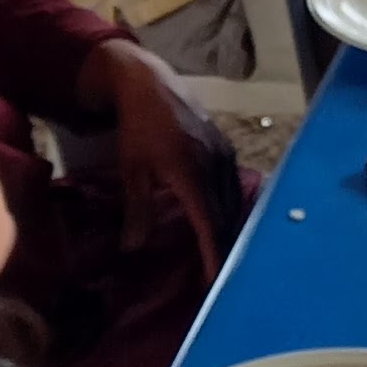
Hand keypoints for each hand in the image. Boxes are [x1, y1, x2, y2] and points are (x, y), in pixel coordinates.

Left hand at [90, 38, 245, 279]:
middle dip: (225, 248)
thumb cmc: (138, 128)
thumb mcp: (133, 169)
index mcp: (192, 173)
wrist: (151, 84)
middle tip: (219, 277)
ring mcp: (225, 155)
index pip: (209, 223)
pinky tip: (223, 220)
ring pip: (234, 201)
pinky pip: (234, 186)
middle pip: (227, 217)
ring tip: (224, 254)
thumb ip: (137, 210)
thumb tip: (132, 249)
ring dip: (230, 229)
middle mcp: (216, 165)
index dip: (214, 254)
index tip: (215, 282)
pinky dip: (229, 208)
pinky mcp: (226, 148)